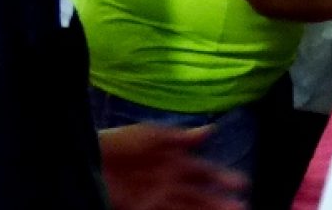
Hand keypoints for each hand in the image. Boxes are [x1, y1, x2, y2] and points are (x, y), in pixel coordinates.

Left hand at [100, 124, 246, 209]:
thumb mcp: (151, 135)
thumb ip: (180, 137)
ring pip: (188, 207)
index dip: (223, 178)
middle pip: (200, 195)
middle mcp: (170, 182)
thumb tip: (210, 130)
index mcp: (174, 162)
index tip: (244, 185)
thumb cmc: (119, 143)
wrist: (88, 159)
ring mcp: (157, 198)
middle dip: (220, 201)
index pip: (205, 172)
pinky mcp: (143, 209)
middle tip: (242, 207)